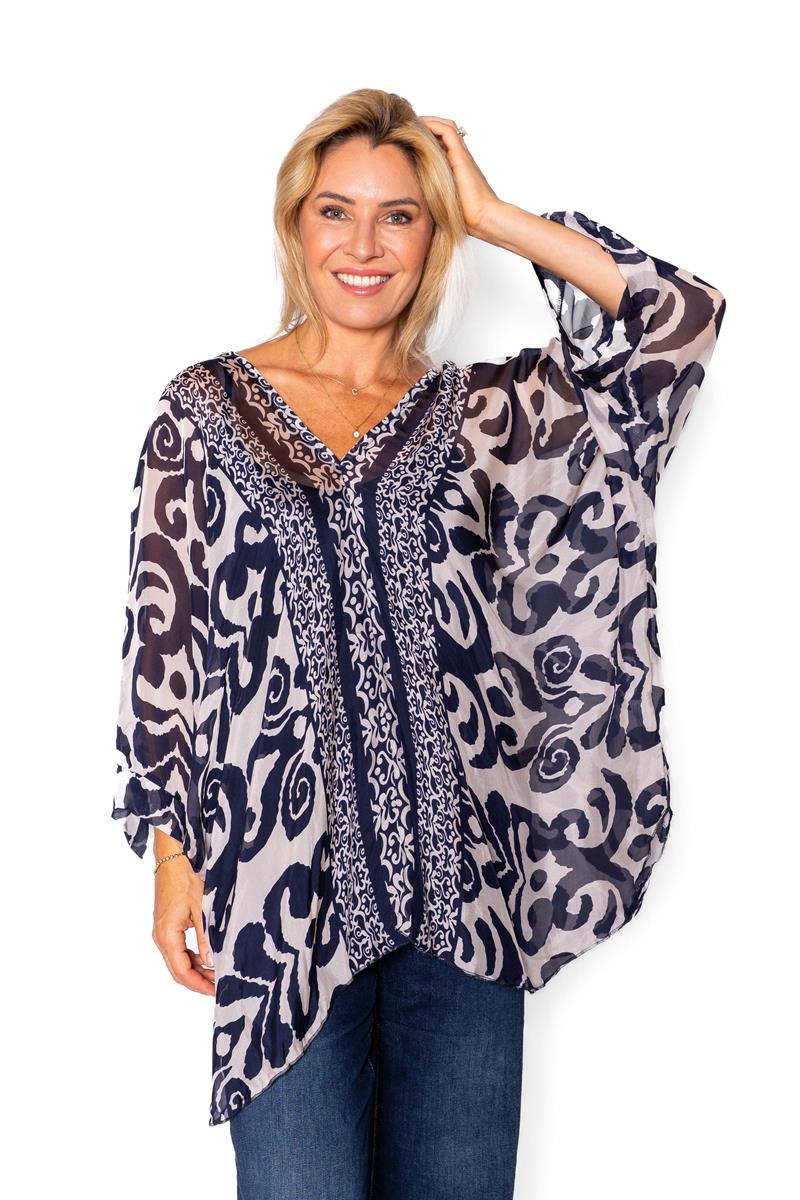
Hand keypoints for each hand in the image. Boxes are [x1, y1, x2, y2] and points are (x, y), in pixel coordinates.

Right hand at [152, 853, 214, 995]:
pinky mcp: (166, 928)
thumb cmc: (185, 881)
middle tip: (218, 987)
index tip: (215, 991)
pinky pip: (178, 951)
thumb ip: (206, 937)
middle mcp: (161, 938)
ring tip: (216, 975)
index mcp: (167, 936)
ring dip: (195, 971)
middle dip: (198, 982)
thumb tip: (211, 962)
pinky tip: (207, 959)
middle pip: (178, 971)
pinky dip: (192, 959)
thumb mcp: (201, 909)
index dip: (198, 985)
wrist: (171, 862)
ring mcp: (162, 933)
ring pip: (177, 962)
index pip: (182, 971)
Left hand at [418, 115, 501, 237]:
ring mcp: (460, 154)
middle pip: (442, 131)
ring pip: (445, 126)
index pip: (439, 143)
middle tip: (406, 125)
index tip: (405, 138)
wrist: (483, 218)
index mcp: (453, 167)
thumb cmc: (464, 218)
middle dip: (424, 126)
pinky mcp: (460, 155)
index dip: (424, 138)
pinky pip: (446, 131)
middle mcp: (458, 157)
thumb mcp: (439, 203)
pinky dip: (432, 125)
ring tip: (410, 121)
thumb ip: (428, 194)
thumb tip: (408, 200)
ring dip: (427, 121)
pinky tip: (418, 126)